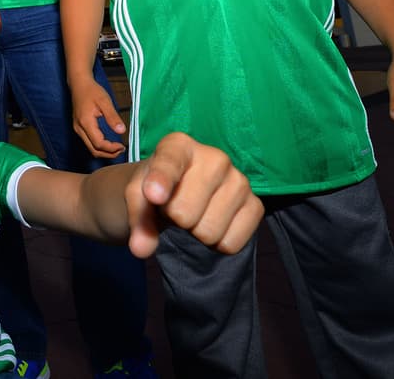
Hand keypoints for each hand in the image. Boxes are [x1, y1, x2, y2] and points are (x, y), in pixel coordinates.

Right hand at [70, 79, 125, 158]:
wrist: (79, 84)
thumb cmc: (92, 91)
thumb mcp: (105, 101)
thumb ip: (112, 117)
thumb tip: (122, 131)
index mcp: (85, 123)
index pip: (98, 144)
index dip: (111, 148)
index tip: (122, 145)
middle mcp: (79, 129)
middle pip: (93, 150)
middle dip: (108, 154)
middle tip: (121, 149)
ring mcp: (77, 129)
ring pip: (91, 148)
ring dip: (104, 151)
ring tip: (117, 148)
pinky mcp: (79, 128)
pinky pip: (89, 142)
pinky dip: (99, 146)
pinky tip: (109, 142)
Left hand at [125, 133, 261, 257]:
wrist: (180, 191)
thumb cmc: (156, 188)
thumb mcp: (137, 196)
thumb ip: (137, 219)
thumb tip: (141, 249)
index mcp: (179, 145)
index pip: (169, 164)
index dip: (162, 181)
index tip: (155, 197)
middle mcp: (215, 157)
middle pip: (184, 213)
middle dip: (174, 219)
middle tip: (175, 207)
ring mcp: (239, 180)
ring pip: (208, 231)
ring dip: (195, 232)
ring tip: (194, 212)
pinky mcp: (255, 205)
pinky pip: (230, 243)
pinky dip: (216, 244)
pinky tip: (212, 222)